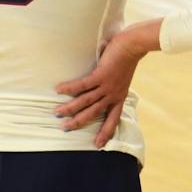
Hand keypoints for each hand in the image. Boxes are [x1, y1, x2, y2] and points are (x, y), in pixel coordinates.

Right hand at [54, 20, 157, 146]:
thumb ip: (112, 85)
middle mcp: (112, 95)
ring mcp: (107, 86)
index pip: (113, 120)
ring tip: (57, 112)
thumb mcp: (123, 79)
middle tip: (65, 128)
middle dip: (78, 122)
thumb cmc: (127, 58)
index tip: (98, 145)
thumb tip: (100, 82)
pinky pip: (82, 85)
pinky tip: (58, 90)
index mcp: (119, 97)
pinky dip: (70, 88)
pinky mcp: (101, 76)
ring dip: (70, 108)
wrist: (133, 46)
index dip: (105, 133)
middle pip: (93, 113)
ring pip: (85, 102)